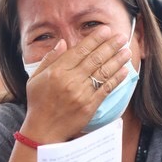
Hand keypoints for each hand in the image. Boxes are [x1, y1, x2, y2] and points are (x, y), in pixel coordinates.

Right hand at [22, 25, 130, 142]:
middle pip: (95, 59)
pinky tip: (124, 70)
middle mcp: (70, 80)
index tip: (105, 30)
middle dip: (110, 46)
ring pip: (103, 72)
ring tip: (126, 51)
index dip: (94, 39)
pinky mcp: (90, 106)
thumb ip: (49, 59)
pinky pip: (106, 89)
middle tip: (121, 37)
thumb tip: (63, 42)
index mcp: (57, 71)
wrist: (43, 130)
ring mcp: (81, 93)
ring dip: (117, 60)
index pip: (80, 50)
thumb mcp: (35, 78)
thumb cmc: (38, 103)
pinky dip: (116, 79)